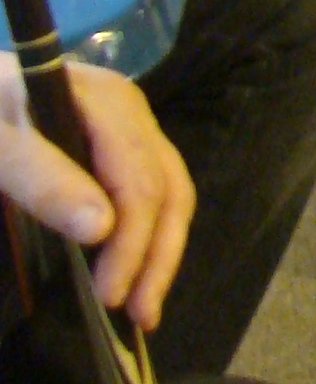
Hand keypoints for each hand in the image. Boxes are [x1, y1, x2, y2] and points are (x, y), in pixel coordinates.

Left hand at [0, 57, 194, 330]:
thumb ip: (42, 178)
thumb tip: (101, 230)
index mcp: (109, 103)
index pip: (140, 179)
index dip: (132, 241)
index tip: (108, 296)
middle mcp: (132, 115)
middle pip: (168, 187)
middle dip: (158, 254)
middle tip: (139, 315)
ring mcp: (130, 129)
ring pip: (171, 192)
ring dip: (162, 251)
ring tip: (146, 305)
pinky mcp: (118, 149)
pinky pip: (153, 192)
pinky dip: (151, 235)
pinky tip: (137, 267)